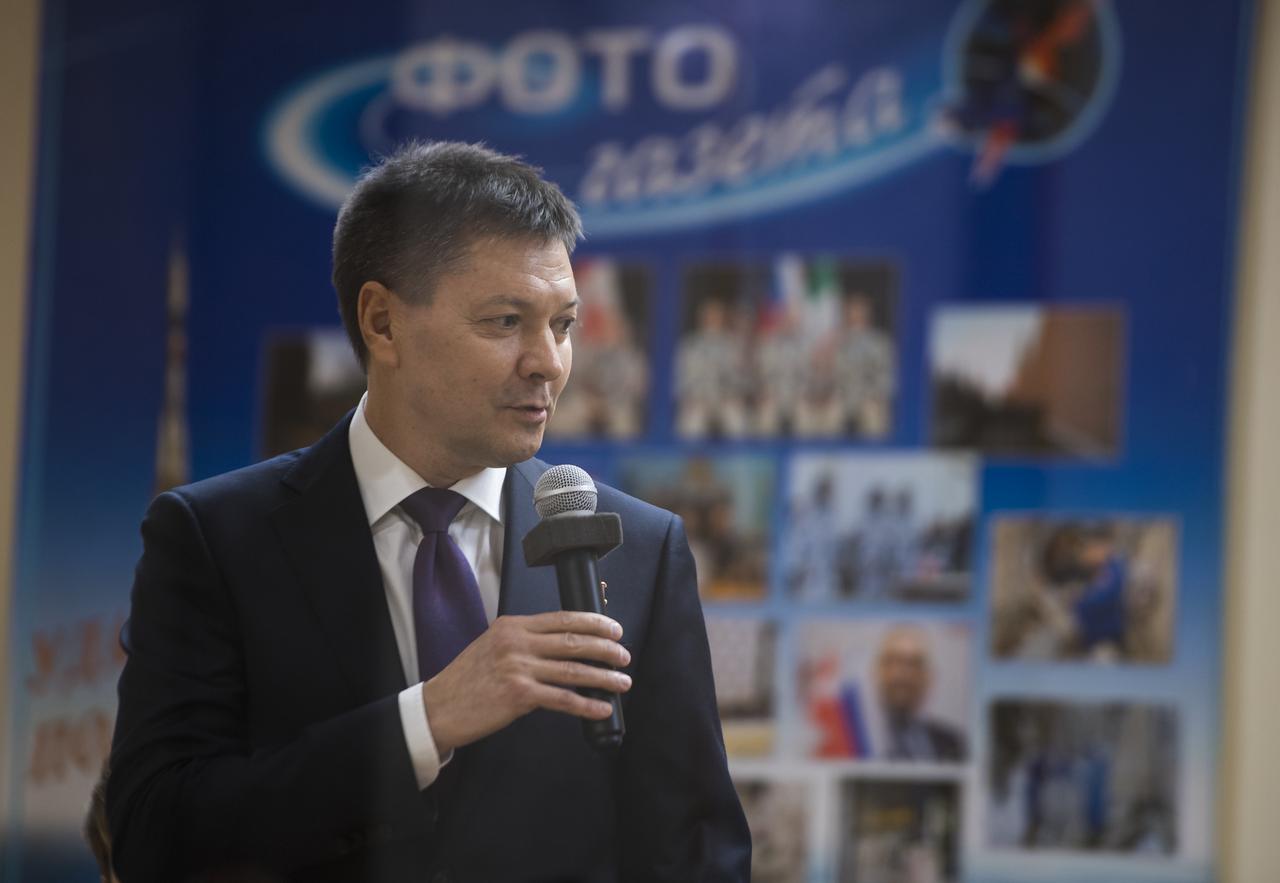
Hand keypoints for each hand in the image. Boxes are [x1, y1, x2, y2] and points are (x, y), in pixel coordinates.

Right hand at [421, 611, 631, 754]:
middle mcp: (517, 643)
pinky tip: (601, 708)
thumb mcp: (492, 645)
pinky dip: (587, 705)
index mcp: (512, 626)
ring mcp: (518, 668)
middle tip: (624, 656)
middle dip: (606, 649)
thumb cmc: (467, 679)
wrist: (439, 707)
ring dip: (604, 678)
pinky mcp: (519, 696)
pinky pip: (563, 699)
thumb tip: (563, 646)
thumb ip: (523, 641)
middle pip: (574, 641)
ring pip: (574, 671)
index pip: (563, 618)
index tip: (614, 629)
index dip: (594, 622)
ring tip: (622, 682)